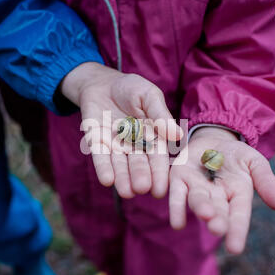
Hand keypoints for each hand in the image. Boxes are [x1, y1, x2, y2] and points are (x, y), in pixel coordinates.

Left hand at [61, 62, 181, 197]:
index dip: (159, 173)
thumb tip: (178, 135)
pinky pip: (100, 156)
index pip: (157, 157)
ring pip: (120, 164)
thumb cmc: (131, 88)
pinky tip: (107, 180)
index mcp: (152, 136)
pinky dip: (104, 168)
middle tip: (143, 188)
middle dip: (140, 176)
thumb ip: (160, 115)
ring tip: (126, 192)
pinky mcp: (97, 142)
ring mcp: (115, 145)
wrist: (102, 83)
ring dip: (123, 178)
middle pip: (138, 164)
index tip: (161, 189)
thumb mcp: (149, 96)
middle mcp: (134, 145)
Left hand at [168, 127, 274, 253]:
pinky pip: (176, 194)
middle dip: (217, 221)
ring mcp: (196, 188)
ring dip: (200, 208)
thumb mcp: (255, 162)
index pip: (238, 215)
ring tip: (205, 214)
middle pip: (217, 211)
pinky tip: (177, 222)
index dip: (236, 230)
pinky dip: (176, 207)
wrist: (212, 138)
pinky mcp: (179, 178)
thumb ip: (265, 180)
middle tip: (217, 229)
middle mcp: (216, 197)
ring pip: (197, 200)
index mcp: (237, 195)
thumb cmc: (236, 155)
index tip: (235, 248)